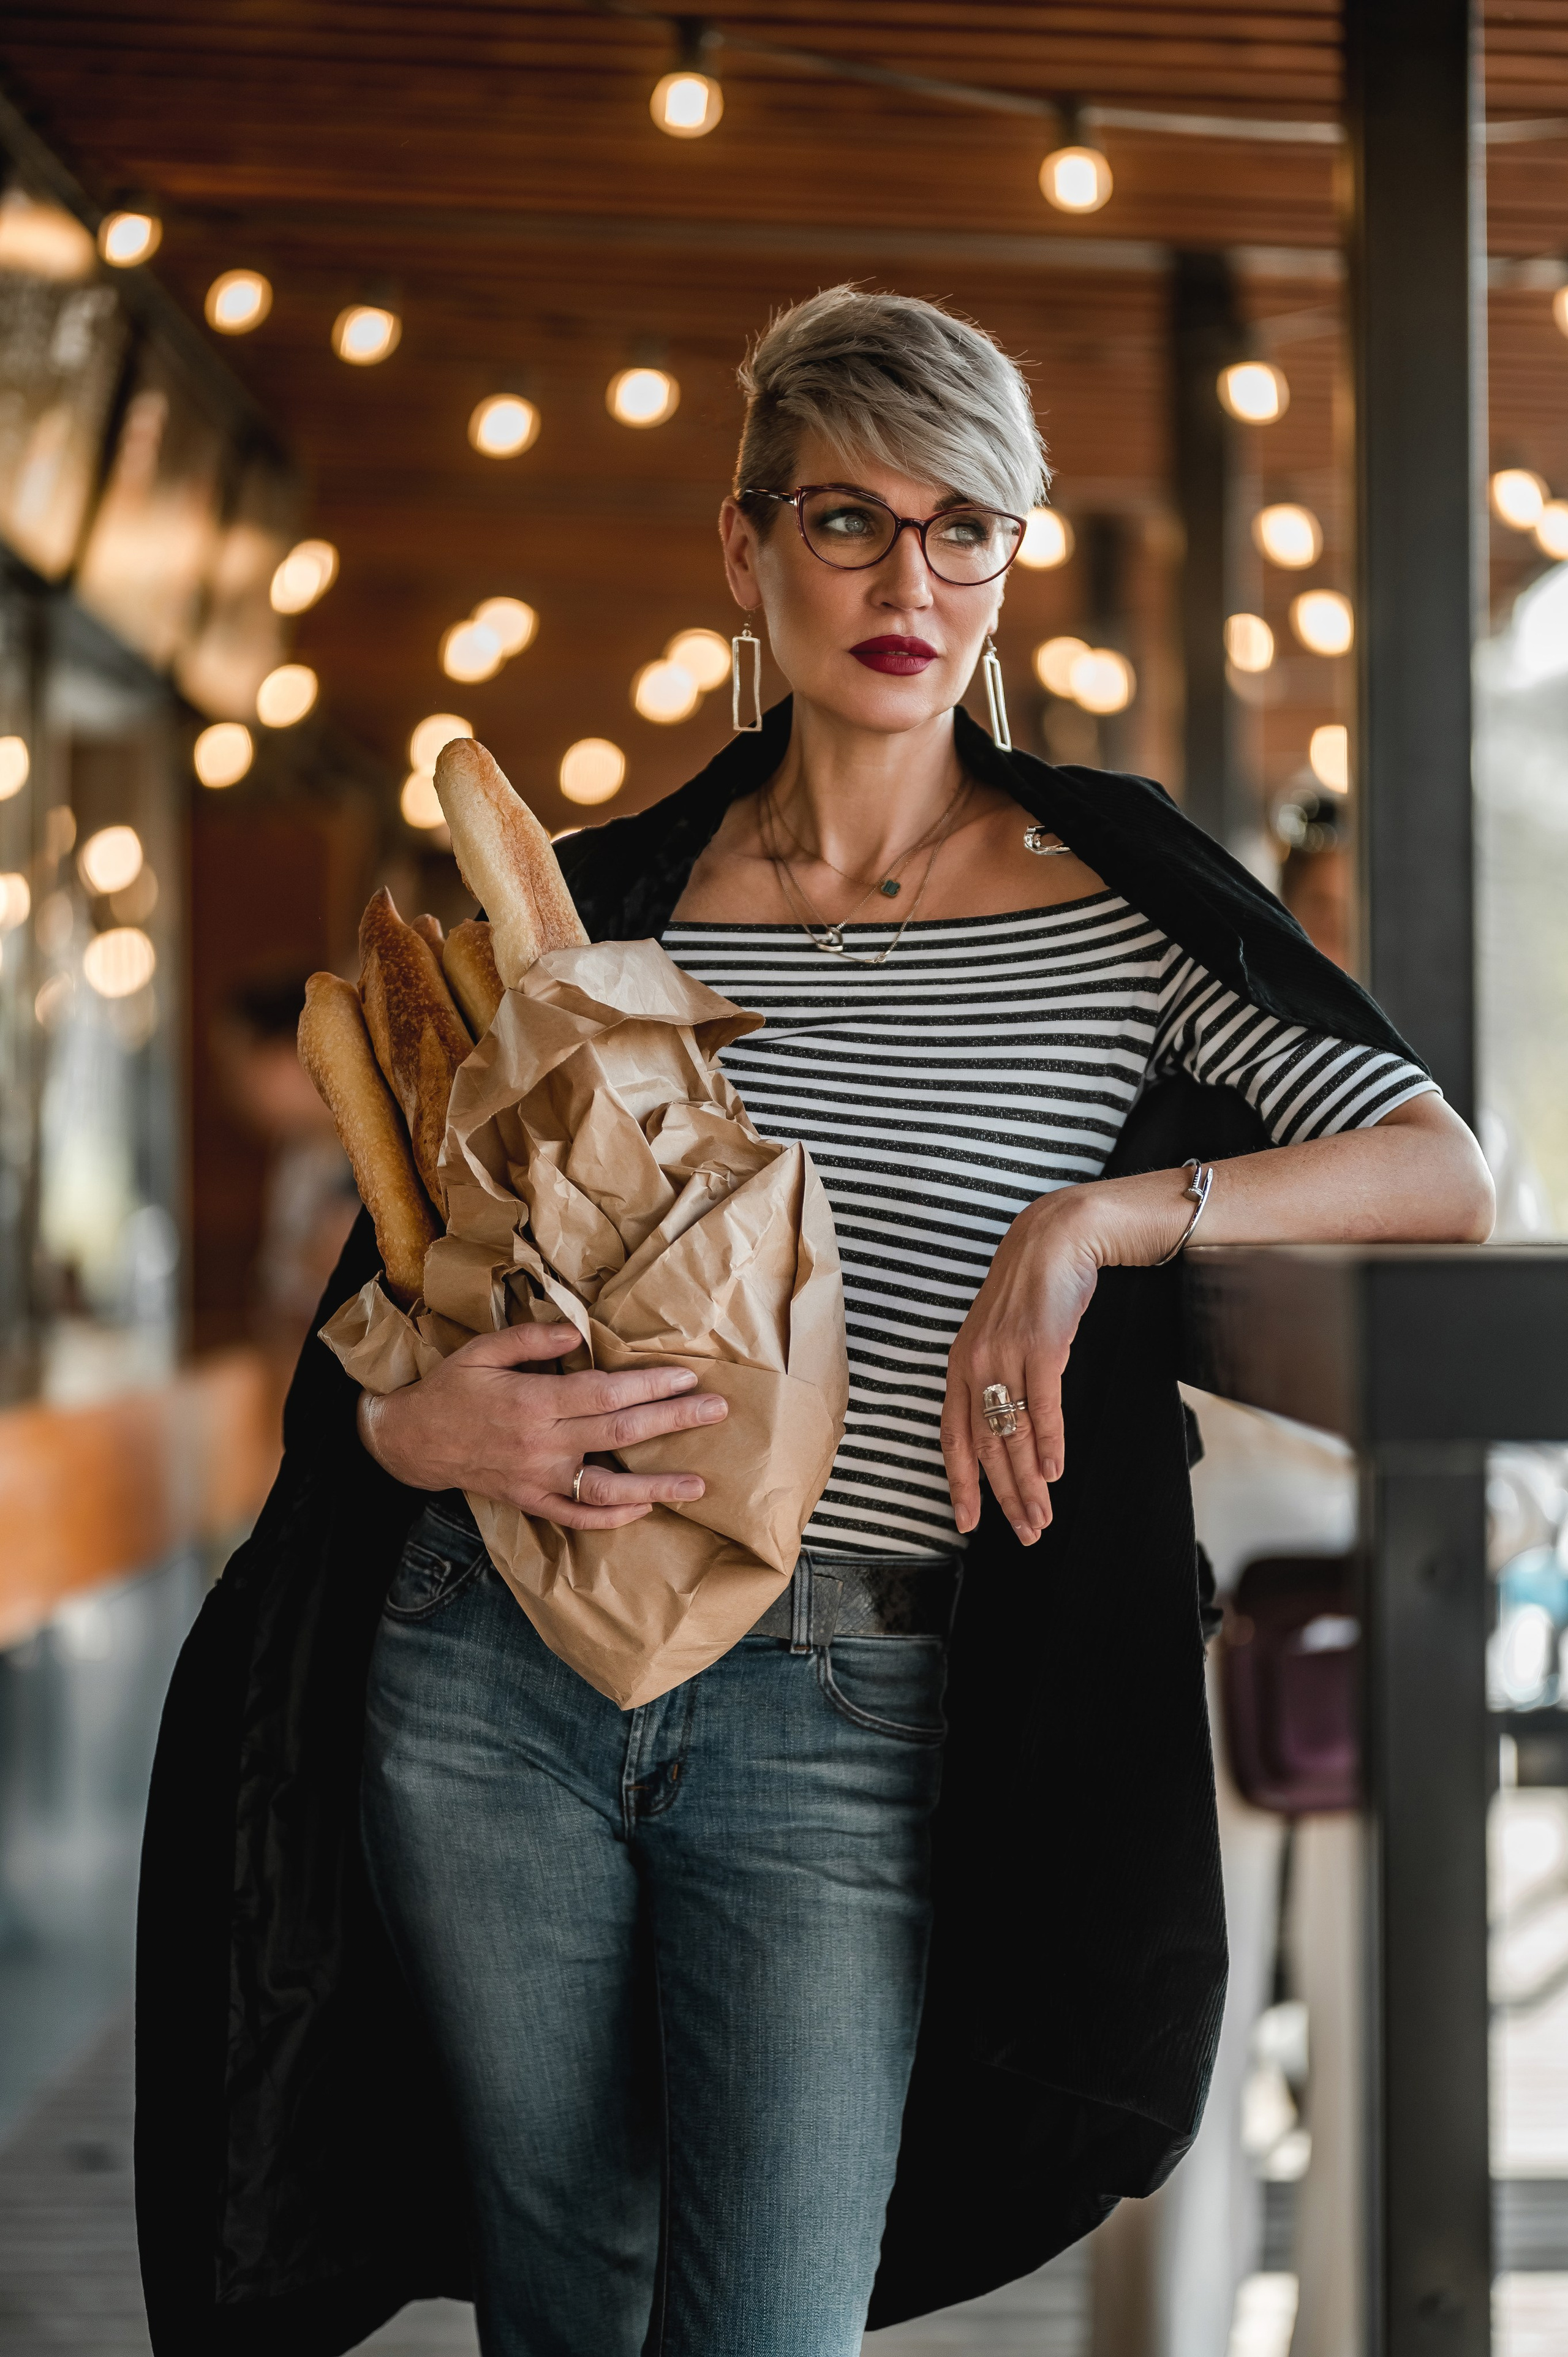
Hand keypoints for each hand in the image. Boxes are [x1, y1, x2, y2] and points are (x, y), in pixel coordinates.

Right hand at [357, 1321, 728, 1529]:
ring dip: (656, 1487)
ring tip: (698, 1486)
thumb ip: (531, 1339)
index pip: (605, 1395)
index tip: (687, 1378)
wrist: (410, 1441)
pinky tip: (644, 1510)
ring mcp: (538, 1479)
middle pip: (619, 1434)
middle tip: (716, 1412)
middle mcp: (542, 1445)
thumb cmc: (450, 1388)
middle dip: (672, 1421)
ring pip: (607, 1489)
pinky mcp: (530, 1502)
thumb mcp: (482, 1351)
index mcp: (533, 1402)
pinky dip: (612, 1518)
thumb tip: (576, 1331)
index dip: (649, 1386)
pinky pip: (577, 1517)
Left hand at [941, 1193, 1102, 1545]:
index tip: (967, 1522)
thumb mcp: (1002, 1336)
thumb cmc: (1033, 1290)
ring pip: (1013, 1435)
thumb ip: (999, 1379)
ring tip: (1041, 1519)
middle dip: (1004, 1497)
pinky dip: (1049, 1443)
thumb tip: (1012, 1427)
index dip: (960, 1483)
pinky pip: (1042, 1406)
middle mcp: (975, 1365)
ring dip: (1028, 1484)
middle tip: (1024, 1534)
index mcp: (960, 1366)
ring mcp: (1007, 1356)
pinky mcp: (1042, 1347)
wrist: (1057, 1238)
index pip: (954, 1437)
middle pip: (986, 1447)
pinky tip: (1055, 1473)